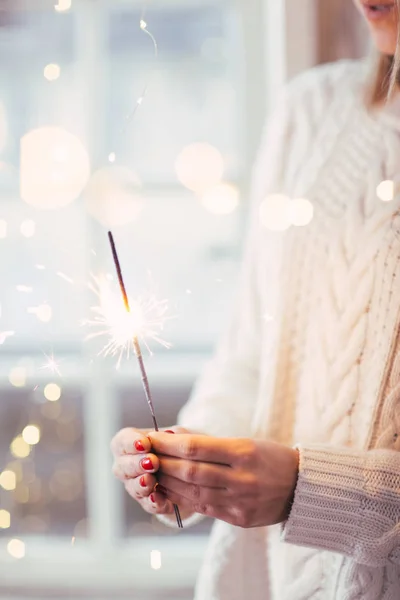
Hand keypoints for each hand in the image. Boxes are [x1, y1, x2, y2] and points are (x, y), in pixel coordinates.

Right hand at [110, 426, 195, 519]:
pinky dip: (154, 502)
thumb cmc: (175, 445)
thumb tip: (168, 435)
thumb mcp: (176, 434)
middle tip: (152, 462)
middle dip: (137, 464)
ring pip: (133, 487)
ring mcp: (135, 484)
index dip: (132, 443)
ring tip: (151, 480)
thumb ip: (170, 436)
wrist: (186, 466)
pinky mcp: (147, 502)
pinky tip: (159, 498)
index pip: (122, 441)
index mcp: (128, 443)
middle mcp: (126, 465)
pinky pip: (147, 504)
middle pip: (123, 466)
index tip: (145, 444)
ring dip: (142, 484)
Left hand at [149, 433, 298, 527]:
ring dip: (168, 482)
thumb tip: (173, 438)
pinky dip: (182, 498)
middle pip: (190, 471)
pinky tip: (169, 490)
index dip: (169, 444)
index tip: (152, 437)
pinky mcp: (239, 519)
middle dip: (163, 462)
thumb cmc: (270, 458)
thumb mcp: (246, 442)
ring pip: (193, 492)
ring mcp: (240, 501)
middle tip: (145, 455)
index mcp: (244, 452)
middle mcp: (242, 478)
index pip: (196, 447)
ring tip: (152, 472)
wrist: (302, 488)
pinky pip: (203, 508)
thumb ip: (211, 444)